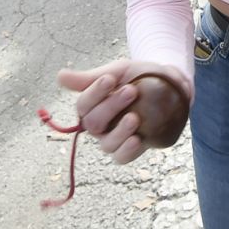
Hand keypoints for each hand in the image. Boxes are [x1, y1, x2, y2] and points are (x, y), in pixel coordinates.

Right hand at [54, 59, 192, 163]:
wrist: (168, 83)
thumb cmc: (137, 76)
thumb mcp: (117, 71)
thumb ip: (89, 78)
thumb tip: (59, 76)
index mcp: (91, 106)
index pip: (83, 105)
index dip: (94, 92)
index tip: (110, 78)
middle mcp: (99, 126)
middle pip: (94, 124)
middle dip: (111, 106)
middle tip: (131, 91)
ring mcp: (113, 139)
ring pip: (106, 145)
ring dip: (120, 131)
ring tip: (135, 117)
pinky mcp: (131, 149)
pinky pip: (121, 158)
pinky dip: (127, 151)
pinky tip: (137, 140)